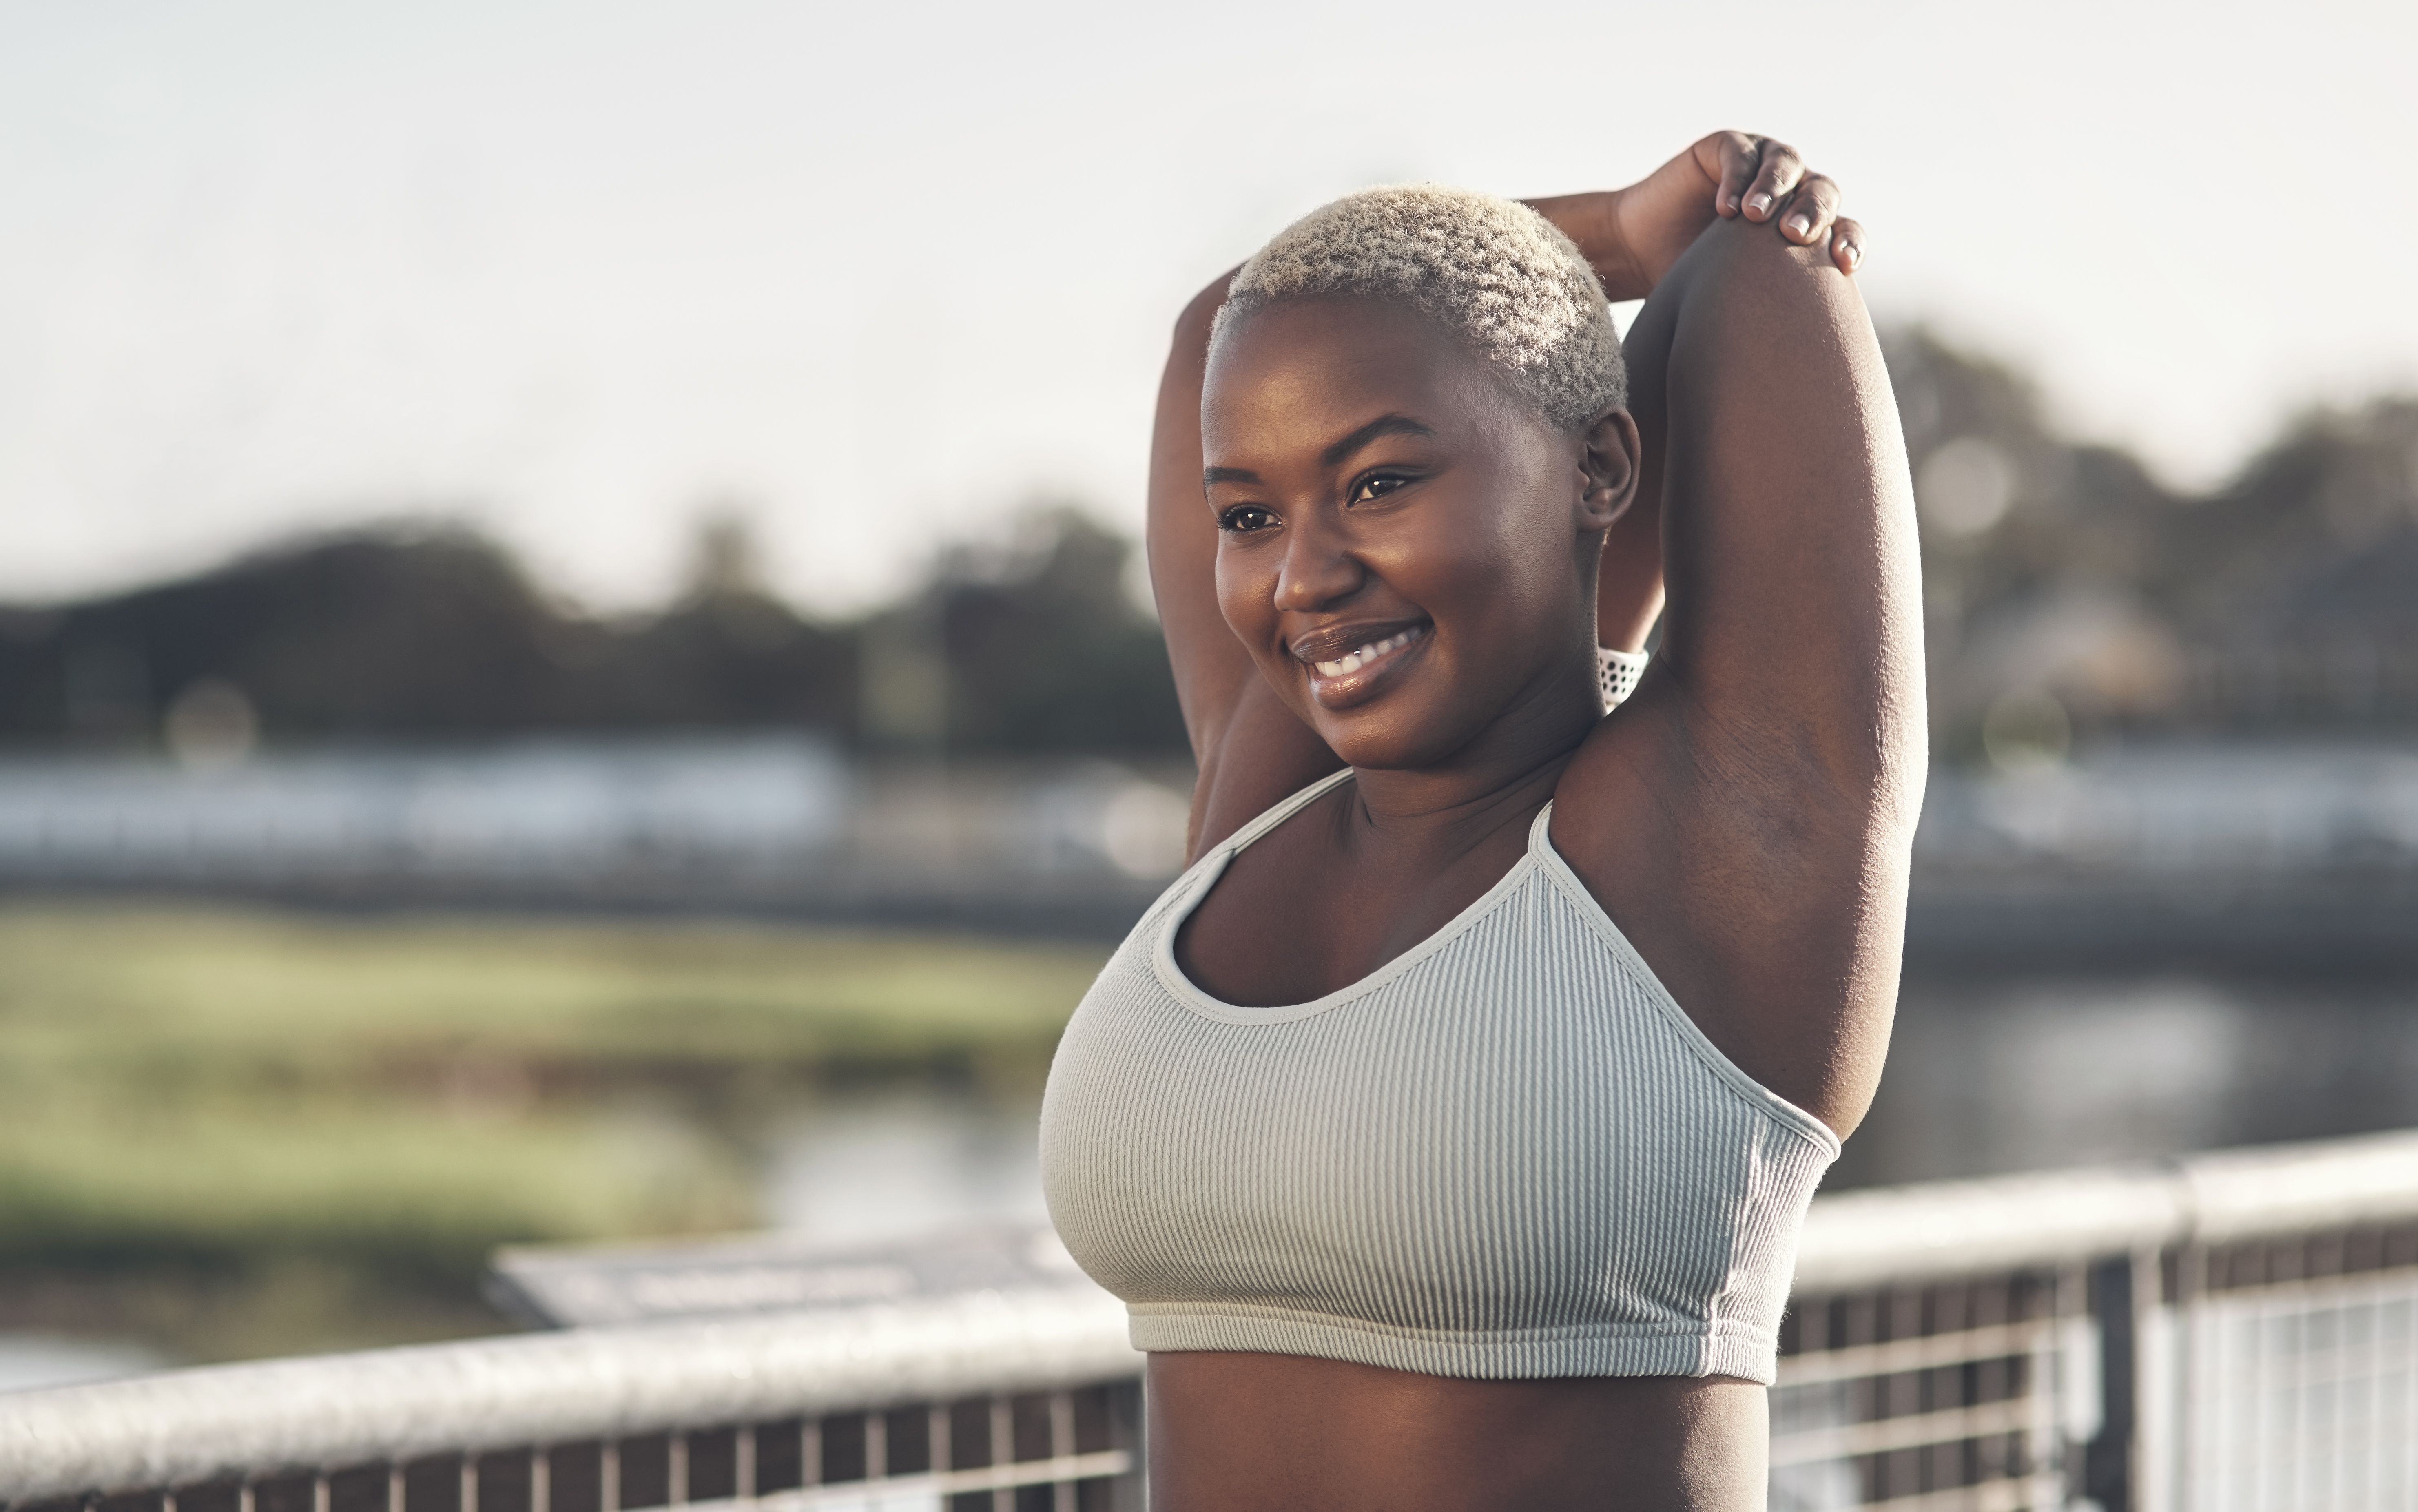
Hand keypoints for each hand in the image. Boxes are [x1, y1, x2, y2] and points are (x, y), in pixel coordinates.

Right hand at [1530, 133, 1863, 302]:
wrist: (1636, 253)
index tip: (1844, 267)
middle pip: (1823, 191)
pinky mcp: (1724, 147)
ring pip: (1787, 163)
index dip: (1849, 242)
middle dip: (1814, 212)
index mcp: (1806, 230)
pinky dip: (1738, 175)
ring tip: (1755, 216)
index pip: (1844, 229)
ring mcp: (1759, 163)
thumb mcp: (1735, 307)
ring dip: (1775, 188)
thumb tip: (1797, 392)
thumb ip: (1769, 326)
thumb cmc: (1688, 287)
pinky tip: (1724, 207)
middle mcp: (1791, 192)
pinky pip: (1741, 153)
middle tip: (1796, 237)